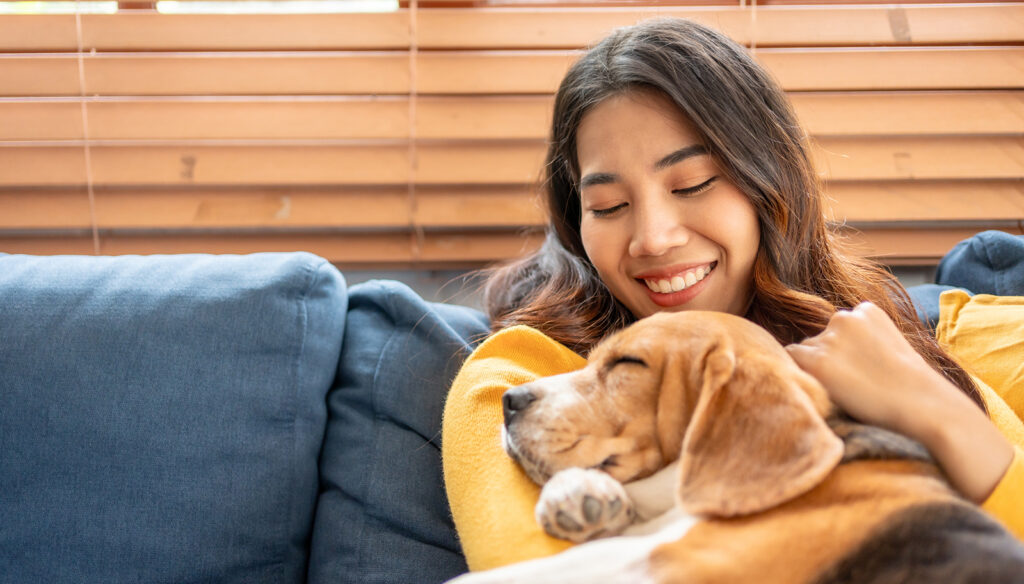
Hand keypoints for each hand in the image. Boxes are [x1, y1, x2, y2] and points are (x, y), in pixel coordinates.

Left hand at [785, 302, 1012, 502]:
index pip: (838, 329)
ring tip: (847, 389)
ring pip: (804, 353)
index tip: (864, 372)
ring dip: (815, 369)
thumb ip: (864, 341)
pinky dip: (800, 376)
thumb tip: (838, 353)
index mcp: (866, 310)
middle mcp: (843, 317)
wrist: (925, 405)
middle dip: (828, 360)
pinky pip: (790, 363)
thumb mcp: (891, 348)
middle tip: (856, 384)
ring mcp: (828, 339)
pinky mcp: (816, 362)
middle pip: (817, 339)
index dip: (845, 355)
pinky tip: (827, 389)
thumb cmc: (913, 386)